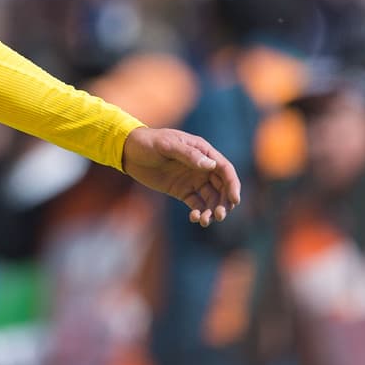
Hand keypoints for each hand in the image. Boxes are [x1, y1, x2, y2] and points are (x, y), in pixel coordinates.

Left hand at [121, 127, 240, 226]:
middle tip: (219, 216)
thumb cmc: (149, 142)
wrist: (129, 151)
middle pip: (222, 187)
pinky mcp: (183, 191)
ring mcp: (193, 180)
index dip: (233, 185)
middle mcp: (202, 167)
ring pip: (211, 198)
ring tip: (205, 221)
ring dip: (212, 210)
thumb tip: (211, 166)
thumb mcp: (167, 145)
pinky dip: (200, 213)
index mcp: (203, 152)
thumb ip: (188, 154)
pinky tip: (195, 218)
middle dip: (224, 202)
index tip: (235, 200)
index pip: (224, 169)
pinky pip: (197, 204)